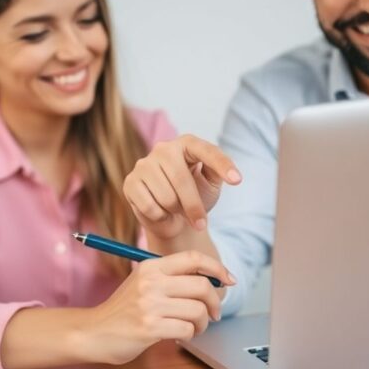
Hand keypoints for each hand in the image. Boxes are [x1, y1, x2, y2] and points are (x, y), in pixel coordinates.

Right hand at [84, 251, 234, 364]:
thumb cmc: (124, 310)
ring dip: (202, 323)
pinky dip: (190, 335)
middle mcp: (151, 282)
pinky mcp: (149, 328)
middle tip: (213, 313)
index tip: (229, 279)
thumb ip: (172, 278)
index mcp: (151, 267)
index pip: (193, 259)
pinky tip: (180, 335)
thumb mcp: (143, 283)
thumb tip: (213, 280)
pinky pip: (187, 329)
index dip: (217, 268)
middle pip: (202, 286)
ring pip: (198, 310)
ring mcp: (149, 305)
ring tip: (193, 327)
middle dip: (214, 303)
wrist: (94, 332)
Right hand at [123, 135, 241, 240]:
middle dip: (194, 206)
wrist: (172, 217)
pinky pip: (149, 206)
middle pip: (182, 180)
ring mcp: (144, 164)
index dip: (222, 165)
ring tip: (176, 209)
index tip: (237, 180)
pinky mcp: (131, 182)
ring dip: (175, 211)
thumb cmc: (194, 196)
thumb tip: (230, 174)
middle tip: (201, 223)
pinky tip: (161, 211)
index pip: (207, 151)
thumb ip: (217, 173)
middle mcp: (164, 149)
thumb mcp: (211, 183)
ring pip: (165, 196)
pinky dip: (160, 216)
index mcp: (187, 144)